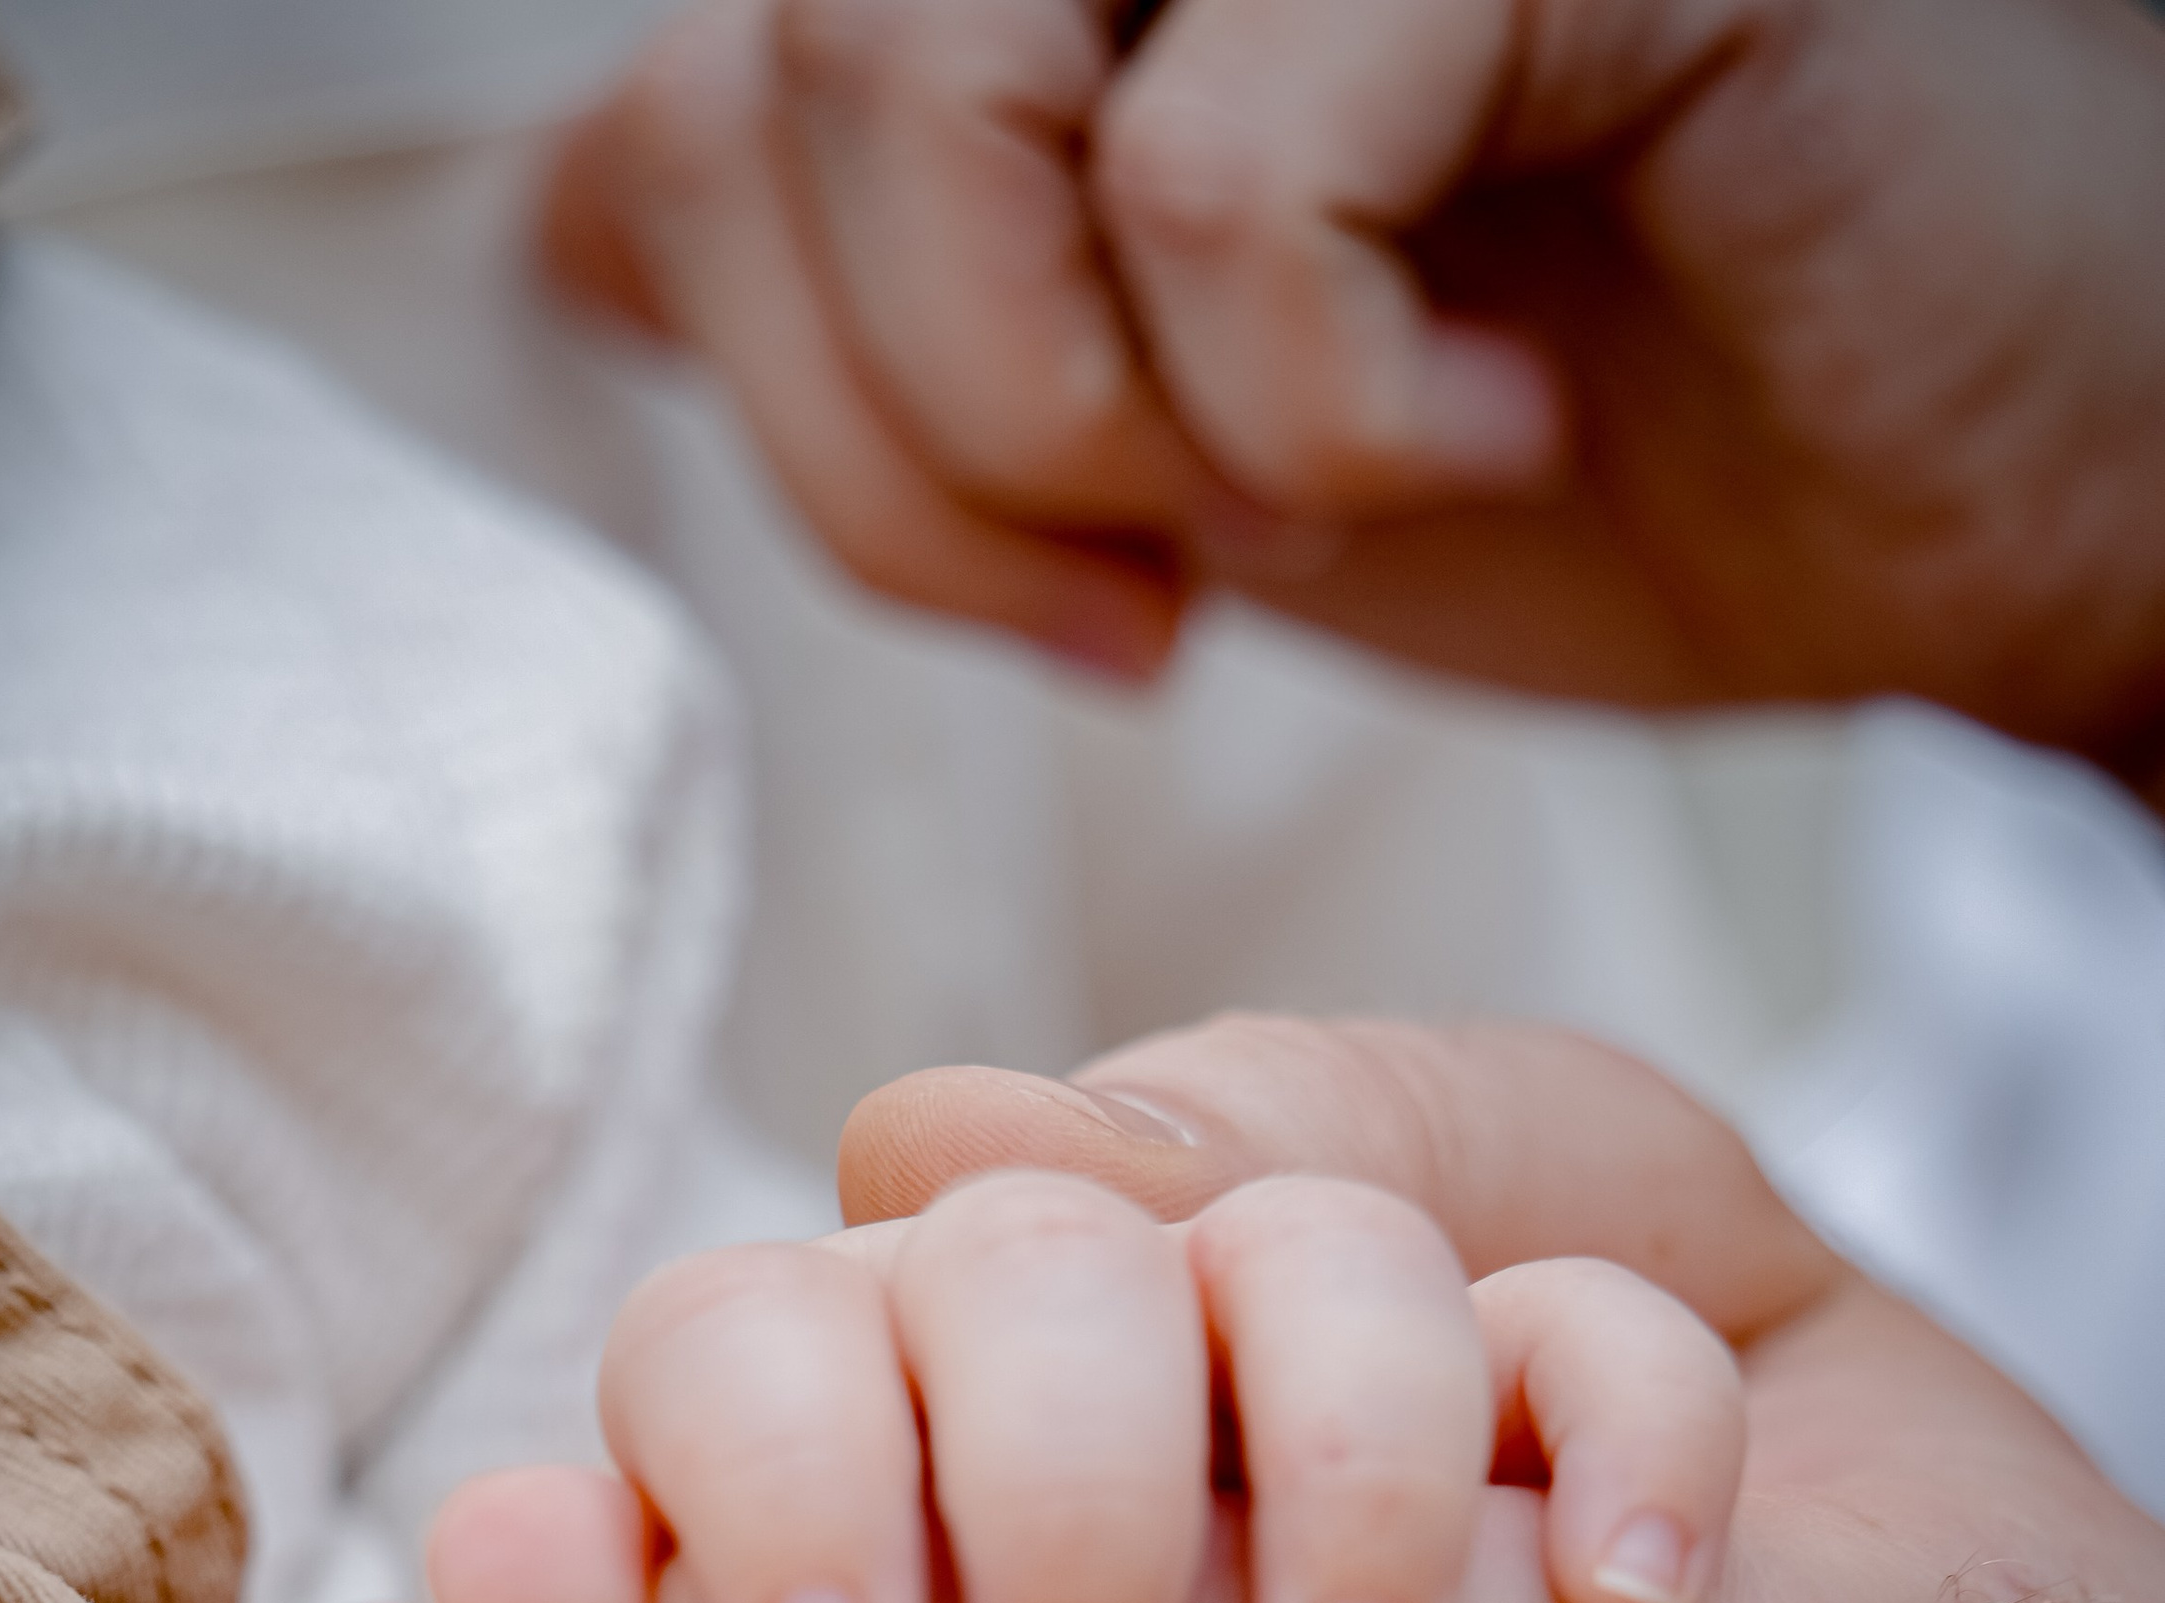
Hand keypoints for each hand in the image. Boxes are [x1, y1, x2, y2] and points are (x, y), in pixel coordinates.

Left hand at [545, 0, 2164, 763]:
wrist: (1960, 495)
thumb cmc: (1598, 436)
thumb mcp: (1156, 426)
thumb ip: (876, 297)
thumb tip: (576, 224)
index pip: (689, 123)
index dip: (804, 415)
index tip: (1051, 591)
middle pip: (769, 89)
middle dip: (922, 452)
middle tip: (1156, 591)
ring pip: (925, 76)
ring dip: (1090, 414)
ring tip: (1313, 492)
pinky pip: (1214, 172)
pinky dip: (1318, 411)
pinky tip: (1488, 426)